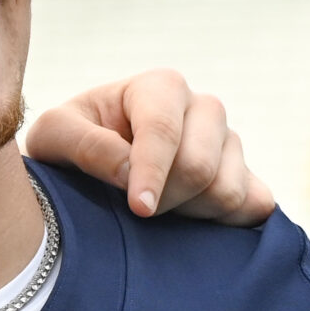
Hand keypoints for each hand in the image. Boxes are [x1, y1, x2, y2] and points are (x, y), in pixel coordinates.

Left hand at [25, 69, 272, 224]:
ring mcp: (230, 143)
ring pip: (228, 190)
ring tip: (155, 212)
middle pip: (200, 167)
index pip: (164, 130)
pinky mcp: (248, 176)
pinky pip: (255, 205)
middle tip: (133, 210)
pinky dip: (225, 223)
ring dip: (188, 215)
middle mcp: (203, 108)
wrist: (89, 165)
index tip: (138, 208)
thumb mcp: (54, 135)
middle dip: (164, 198)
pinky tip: (188, 224)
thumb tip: (128, 171)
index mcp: (160, 87)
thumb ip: (84, 145)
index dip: (151, 173)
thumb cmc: (69, 143)